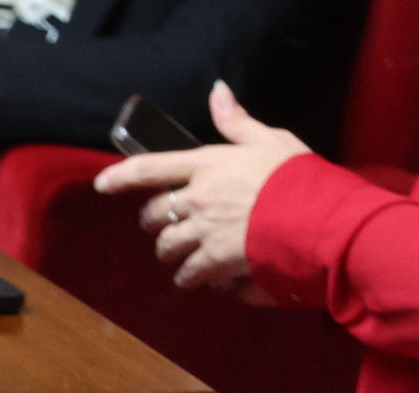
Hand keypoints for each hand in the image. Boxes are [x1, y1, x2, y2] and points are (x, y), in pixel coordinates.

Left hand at [94, 81, 308, 293]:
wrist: (317, 216)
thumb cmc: (296, 173)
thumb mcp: (270, 138)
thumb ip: (237, 121)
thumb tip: (216, 90)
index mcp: (207, 165)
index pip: (151, 168)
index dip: (122, 176)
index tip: (102, 184)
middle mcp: (197, 199)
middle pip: (154, 214)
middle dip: (153, 221)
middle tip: (163, 224)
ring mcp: (203, 232)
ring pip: (166, 247)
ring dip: (170, 250)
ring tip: (181, 251)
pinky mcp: (215, 261)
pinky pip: (188, 274)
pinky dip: (192, 276)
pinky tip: (202, 274)